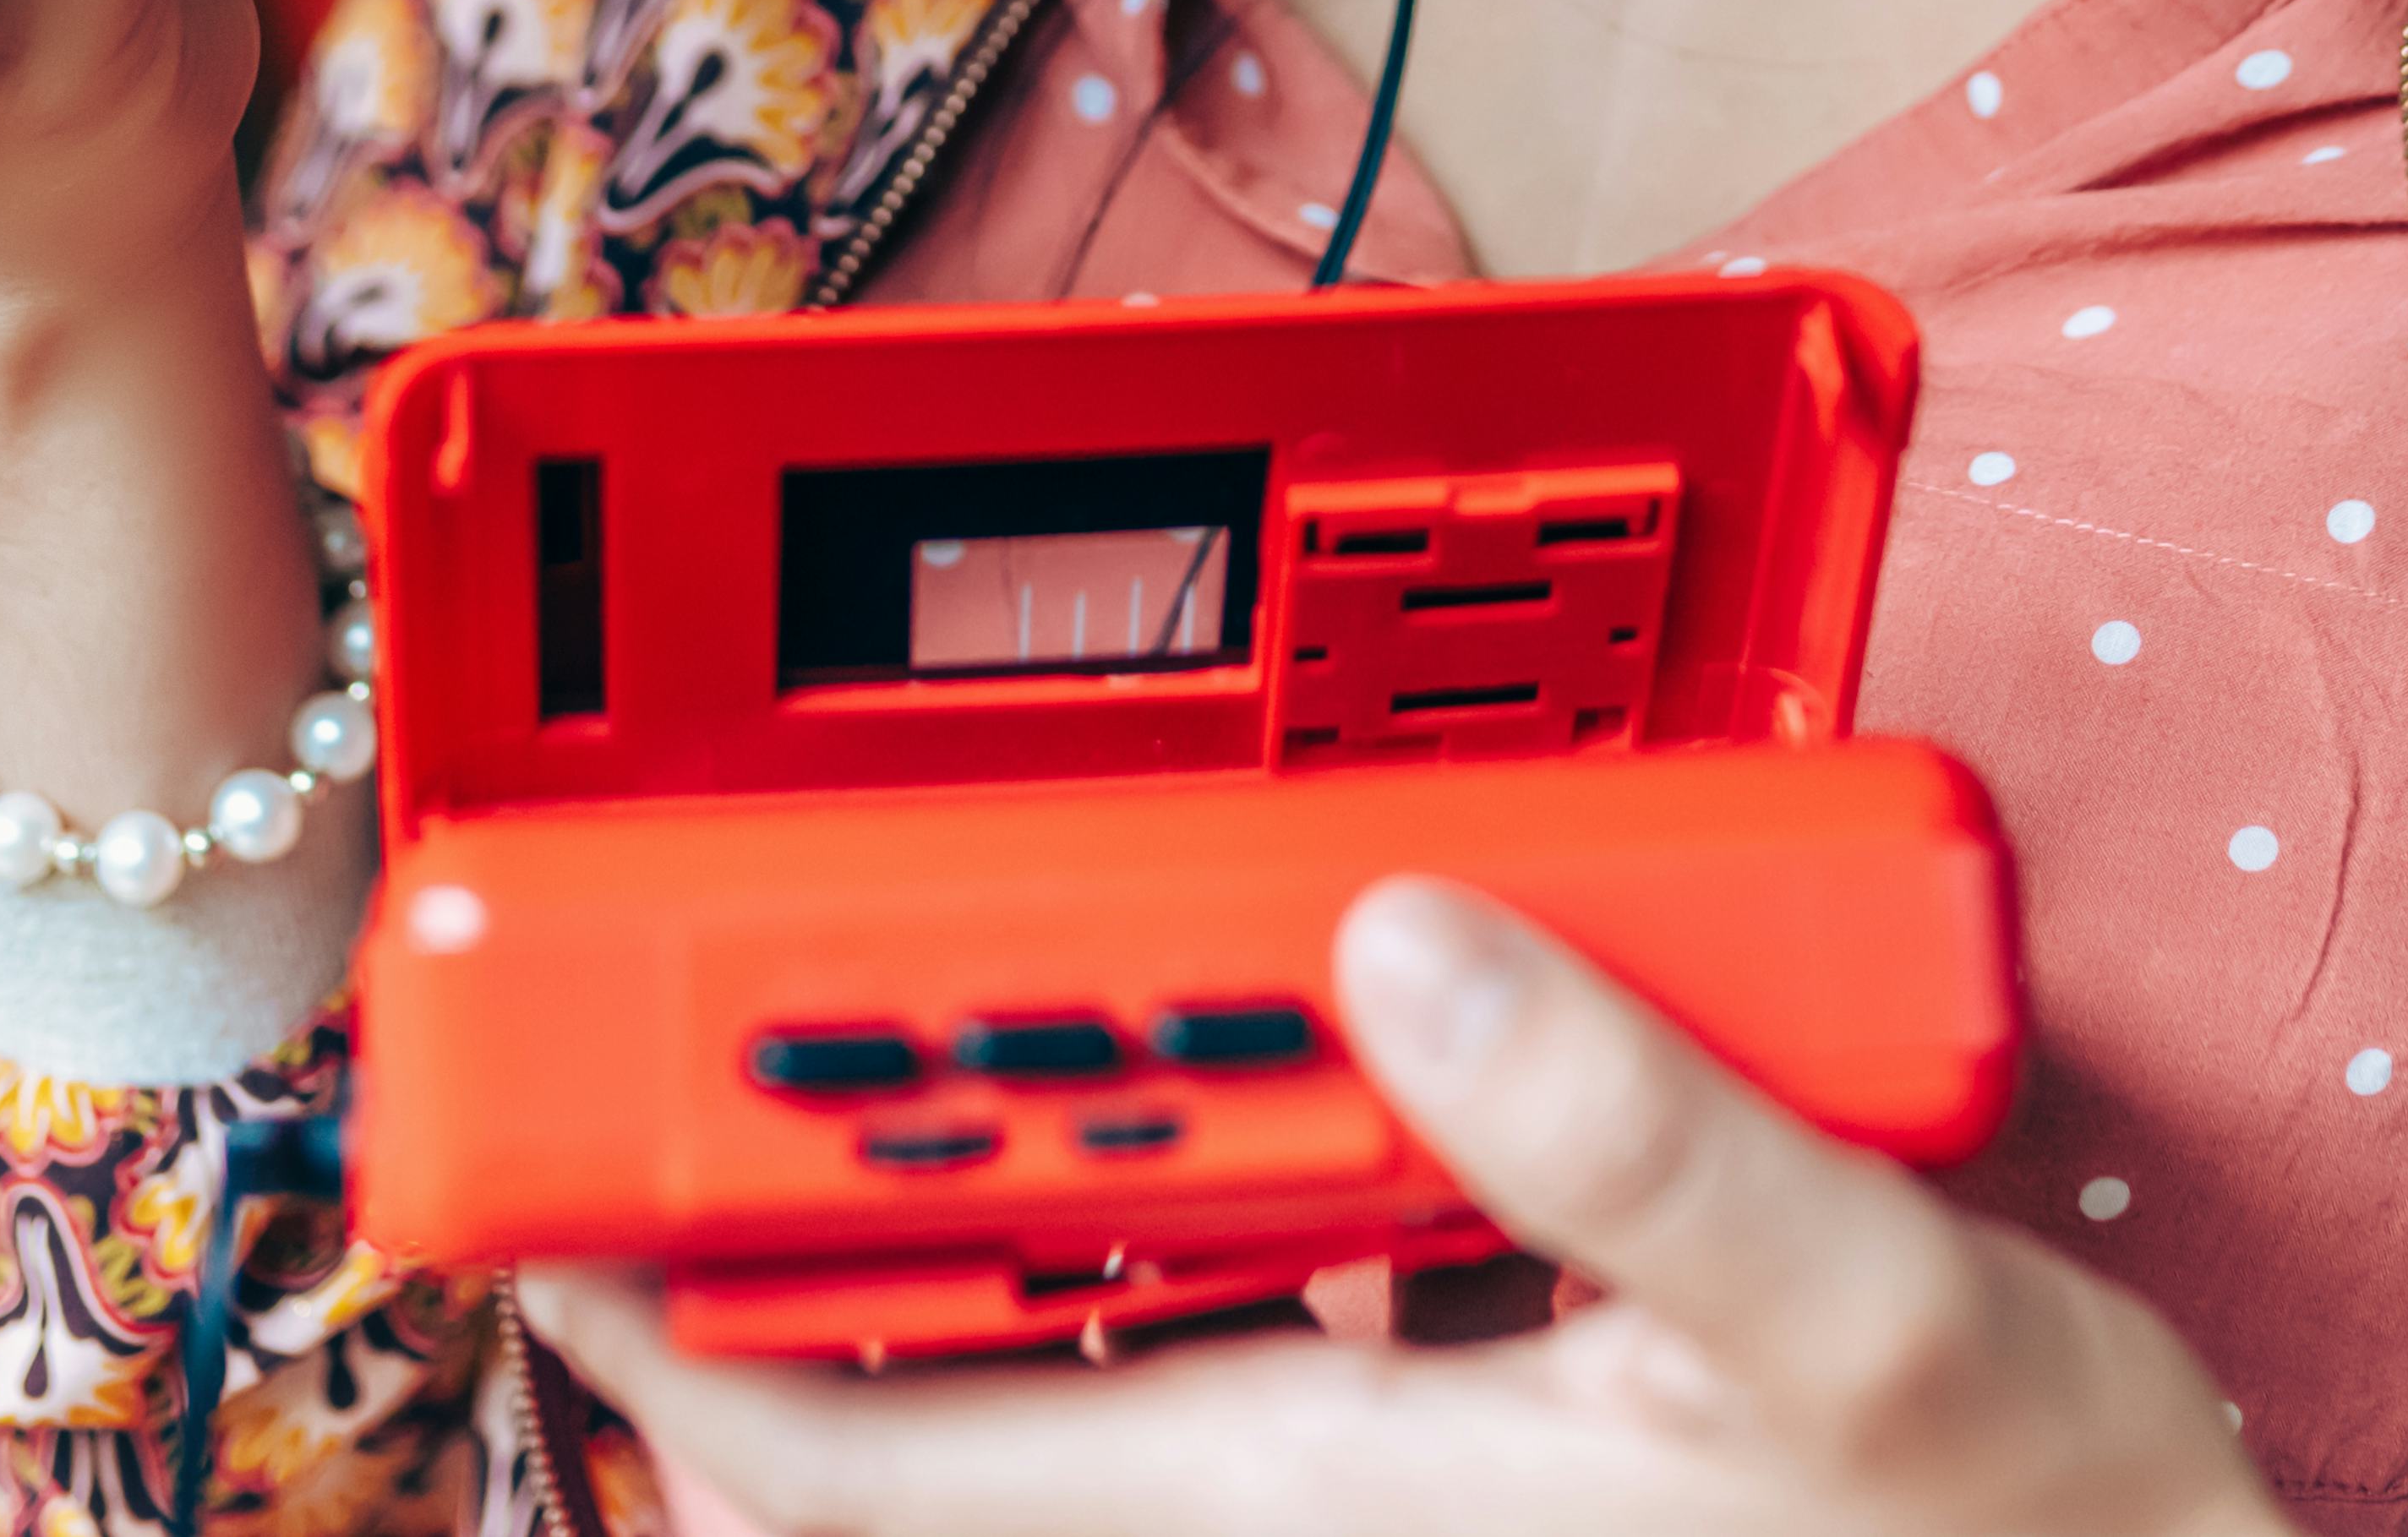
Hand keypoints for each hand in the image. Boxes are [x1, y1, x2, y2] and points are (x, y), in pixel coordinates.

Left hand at [529, 882, 2285, 1536]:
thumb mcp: (1867, 1321)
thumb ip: (1627, 1132)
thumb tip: (1400, 930)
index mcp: (1312, 1512)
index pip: (868, 1461)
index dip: (669, 1336)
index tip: (539, 1186)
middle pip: (934, 1421)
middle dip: (791, 1248)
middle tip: (702, 1034)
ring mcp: (1366, 1526)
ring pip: (1074, 1394)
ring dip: (993, 1229)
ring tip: (951, 1030)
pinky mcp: (1450, 1502)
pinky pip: (1217, 1383)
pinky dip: (1179, 1246)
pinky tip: (1276, 1098)